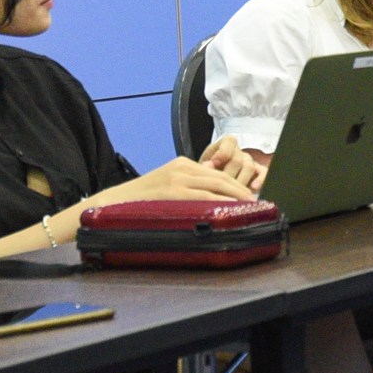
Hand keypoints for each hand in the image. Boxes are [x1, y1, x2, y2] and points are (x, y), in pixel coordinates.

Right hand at [99, 155, 261, 207]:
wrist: (114, 202)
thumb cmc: (143, 200)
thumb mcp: (168, 187)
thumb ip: (189, 188)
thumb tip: (214, 200)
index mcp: (182, 164)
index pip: (217, 173)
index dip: (236, 184)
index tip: (249, 195)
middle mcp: (182, 167)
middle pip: (221, 177)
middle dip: (241, 189)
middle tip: (258, 200)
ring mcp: (177, 177)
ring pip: (216, 185)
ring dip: (237, 196)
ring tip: (251, 205)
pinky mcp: (173, 190)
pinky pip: (204, 195)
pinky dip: (222, 201)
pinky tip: (232, 209)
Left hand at [200, 136, 266, 194]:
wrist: (212, 183)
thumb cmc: (206, 175)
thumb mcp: (202, 167)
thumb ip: (204, 165)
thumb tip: (207, 165)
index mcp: (225, 145)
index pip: (230, 141)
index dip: (222, 152)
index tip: (212, 163)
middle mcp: (239, 152)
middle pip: (237, 159)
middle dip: (227, 174)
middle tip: (218, 187)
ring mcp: (249, 161)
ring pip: (249, 167)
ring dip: (240, 181)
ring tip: (231, 193)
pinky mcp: (259, 172)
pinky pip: (264, 173)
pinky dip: (260, 180)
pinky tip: (253, 188)